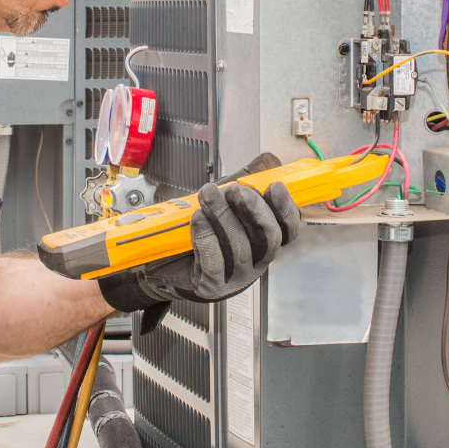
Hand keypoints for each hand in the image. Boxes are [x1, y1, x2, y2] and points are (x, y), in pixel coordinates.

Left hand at [99, 153, 302, 312]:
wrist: (160, 262)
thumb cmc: (196, 232)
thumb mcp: (223, 204)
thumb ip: (245, 184)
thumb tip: (266, 161)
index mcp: (263, 241)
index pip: (288, 229)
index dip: (286, 208)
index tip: (274, 186)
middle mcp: (255, 261)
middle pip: (268, 238)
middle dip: (254, 210)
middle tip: (235, 190)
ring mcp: (235, 277)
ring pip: (239, 248)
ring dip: (223, 217)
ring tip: (208, 196)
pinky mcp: (212, 286)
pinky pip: (214, 263)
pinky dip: (206, 238)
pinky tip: (198, 220)